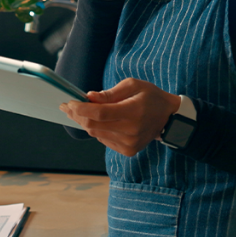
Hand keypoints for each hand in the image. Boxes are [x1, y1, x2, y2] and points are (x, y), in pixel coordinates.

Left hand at [60, 78, 180, 156]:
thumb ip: (110, 93)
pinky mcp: (128, 150)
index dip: (82, 109)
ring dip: (84, 123)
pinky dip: (97, 130)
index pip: (100, 113)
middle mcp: (131, 131)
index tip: (69, 102)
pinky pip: (104, 140)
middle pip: (94, 126)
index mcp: (134, 112)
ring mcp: (130, 143)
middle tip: (67, 106)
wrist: (169, 117)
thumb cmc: (150, 97)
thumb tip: (89, 97)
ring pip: (96, 134)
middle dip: (77, 116)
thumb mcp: (133, 85)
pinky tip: (97, 121)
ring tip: (77, 112)